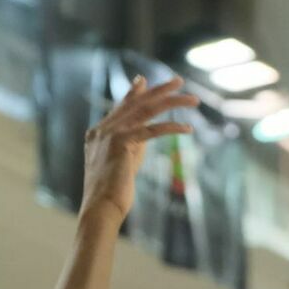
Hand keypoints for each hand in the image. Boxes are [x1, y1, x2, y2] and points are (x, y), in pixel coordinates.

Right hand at [80, 75, 196, 222]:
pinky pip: (151, 130)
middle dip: (159, 90)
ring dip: (172, 102)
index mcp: (97, 133)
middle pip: (135, 103)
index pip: (120, 107)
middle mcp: (102, 130)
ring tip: (191, 99)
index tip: (143, 80)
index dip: (133, 93)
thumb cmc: (113, 192)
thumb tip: (149, 130)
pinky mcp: (120, 142)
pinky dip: (171, 127)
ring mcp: (109, 134)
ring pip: (146, 111)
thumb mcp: (124, 162)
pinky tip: (187, 128)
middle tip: (178, 80)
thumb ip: (133, 144)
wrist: (101, 208)